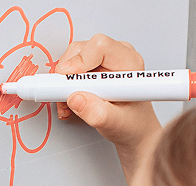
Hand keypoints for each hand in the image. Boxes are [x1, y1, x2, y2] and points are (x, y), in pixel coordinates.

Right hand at [54, 34, 162, 180]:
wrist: (133, 128)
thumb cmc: (132, 123)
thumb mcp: (115, 123)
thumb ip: (97, 113)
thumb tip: (75, 99)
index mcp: (129, 62)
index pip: (100, 47)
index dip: (80, 60)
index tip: (66, 77)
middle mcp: (116, 55)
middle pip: (81, 50)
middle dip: (66, 74)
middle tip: (64, 96)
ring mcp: (102, 59)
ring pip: (71, 58)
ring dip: (62, 82)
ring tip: (68, 104)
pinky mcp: (91, 66)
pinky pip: (69, 68)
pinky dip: (63, 86)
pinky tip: (69, 101)